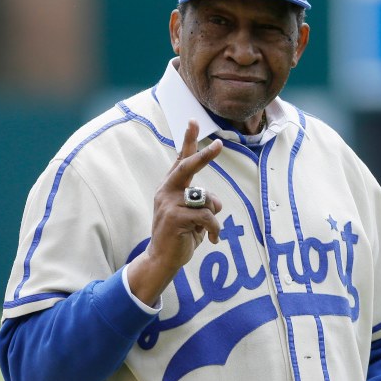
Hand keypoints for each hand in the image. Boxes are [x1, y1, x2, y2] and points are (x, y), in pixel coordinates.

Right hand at [126, 120, 223, 304]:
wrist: (162, 259)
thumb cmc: (179, 236)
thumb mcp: (193, 216)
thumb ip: (202, 203)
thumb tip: (214, 202)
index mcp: (170, 187)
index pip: (180, 160)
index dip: (187, 140)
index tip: (193, 121)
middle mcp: (166, 191)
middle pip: (187, 167)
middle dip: (204, 156)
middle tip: (218, 145)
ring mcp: (168, 204)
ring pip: (206, 199)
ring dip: (214, 216)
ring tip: (208, 230)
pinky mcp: (174, 218)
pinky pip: (206, 217)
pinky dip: (214, 229)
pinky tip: (210, 240)